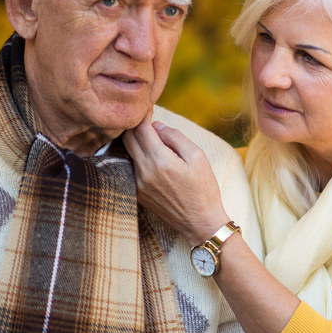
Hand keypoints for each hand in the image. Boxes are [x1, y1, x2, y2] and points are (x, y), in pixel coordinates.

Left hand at [124, 119, 230, 244]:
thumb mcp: (197, 156)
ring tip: (150, 137)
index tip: (148, 109)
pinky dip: (137, 157)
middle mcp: (144, 172)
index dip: (143, 116)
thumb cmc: (203, 189)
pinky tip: (150, 156)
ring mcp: (138, 184)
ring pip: (128, 153)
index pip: (141, 129)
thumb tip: (157, 126)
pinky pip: (131, 168)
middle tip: (146, 119)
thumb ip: (175, 137)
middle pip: (128, 139)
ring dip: (135, 141)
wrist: (200, 222)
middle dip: (135, 126)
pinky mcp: (138, 193)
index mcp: (159, 160)